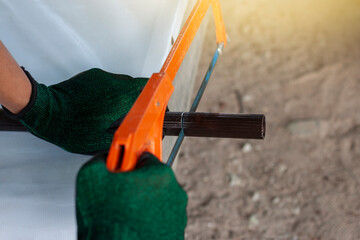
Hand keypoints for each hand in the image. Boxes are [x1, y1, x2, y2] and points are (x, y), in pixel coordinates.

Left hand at [3, 68, 147, 153]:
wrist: (45, 112)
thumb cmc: (70, 127)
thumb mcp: (100, 141)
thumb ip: (123, 137)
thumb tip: (136, 139)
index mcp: (119, 98)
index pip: (148, 88)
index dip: (157, 96)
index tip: (159, 105)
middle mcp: (113, 83)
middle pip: (138, 86)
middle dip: (141, 100)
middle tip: (136, 115)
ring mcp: (102, 77)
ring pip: (124, 84)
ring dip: (125, 96)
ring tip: (115, 113)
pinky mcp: (92, 76)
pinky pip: (110, 82)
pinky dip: (112, 93)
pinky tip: (101, 106)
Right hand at [76, 152, 187, 239]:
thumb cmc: (107, 221)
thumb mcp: (90, 177)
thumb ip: (101, 159)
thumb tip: (105, 158)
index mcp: (160, 175)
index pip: (144, 157)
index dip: (128, 163)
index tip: (121, 168)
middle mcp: (176, 194)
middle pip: (152, 180)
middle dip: (136, 184)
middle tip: (118, 193)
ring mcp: (178, 216)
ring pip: (157, 201)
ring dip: (142, 203)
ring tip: (123, 212)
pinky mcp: (175, 233)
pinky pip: (160, 219)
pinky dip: (148, 220)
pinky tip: (131, 224)